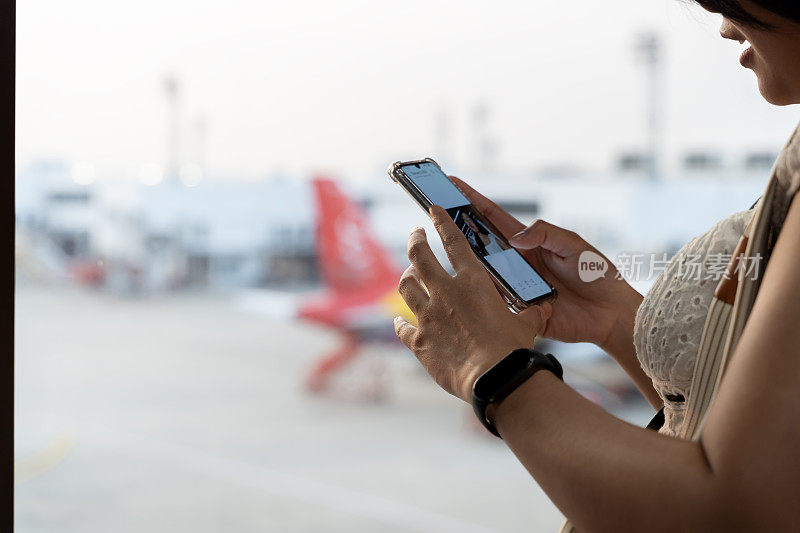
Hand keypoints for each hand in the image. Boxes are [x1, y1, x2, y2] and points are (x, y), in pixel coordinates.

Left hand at [394, 206, 550, 402]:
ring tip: (410, 274)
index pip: (453, 241)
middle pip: (418, 255)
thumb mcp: (526, 326)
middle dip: (415, 239)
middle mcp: (445, 293)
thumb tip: (542, 310)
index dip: (442, 221)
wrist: (493, 380)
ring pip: (405, 285)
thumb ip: (530, 314)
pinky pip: (402, 326)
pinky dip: (400, 321)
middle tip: (416, 234)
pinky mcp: (418, 341)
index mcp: (473, 282)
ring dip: (407, 276)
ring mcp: (427, 316)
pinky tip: (399, 320)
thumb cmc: (512, 350)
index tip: (433, 210)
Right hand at [449, 177, 641, 351]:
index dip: (470, 200)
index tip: (449, 184)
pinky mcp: (517, 311)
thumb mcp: (574, 246)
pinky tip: (467, 290)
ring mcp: (513, 286)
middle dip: (454, 228)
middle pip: (478, 243)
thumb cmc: (596, 274)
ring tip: (444, 249)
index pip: (491, 217)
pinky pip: (494, 305)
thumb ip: (547, 234)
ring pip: (480, 275)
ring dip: (463, 264)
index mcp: (527, 242)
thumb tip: (515, 239)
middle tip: (433, 214)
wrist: (610, 313)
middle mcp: (515, 263)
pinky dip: (482, 298)